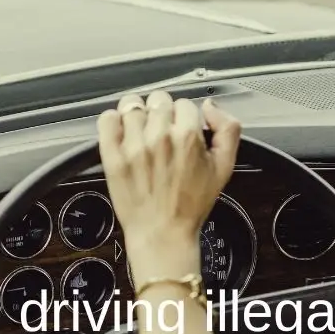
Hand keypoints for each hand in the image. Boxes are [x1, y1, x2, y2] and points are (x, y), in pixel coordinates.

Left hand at [97, 92, 241, 280]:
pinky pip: (106, 119)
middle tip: (162, 134)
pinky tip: (121, 133)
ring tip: (141, 134)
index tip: (181, 131)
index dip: (185, 117)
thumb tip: (211, 106)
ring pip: (132, 105)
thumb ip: (228, 129)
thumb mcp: (225, 167)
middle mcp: (159, 137)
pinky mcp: (112, 156)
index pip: (185, 103)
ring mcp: (133, 145)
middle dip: (162, 114)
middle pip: (158, 100)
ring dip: (137, 116)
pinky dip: (112, 121)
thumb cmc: (190, 205)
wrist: (162, 234)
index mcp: (188, 136)